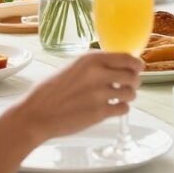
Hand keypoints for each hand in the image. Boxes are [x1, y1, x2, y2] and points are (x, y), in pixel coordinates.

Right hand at [17, 51, 143, 141]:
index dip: (136, 65)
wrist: (36, 114)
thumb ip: (96, 65)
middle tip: (127, 86)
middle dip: (133, 81)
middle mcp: (98, 73)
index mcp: (91, 59)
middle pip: (133, 75)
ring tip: (118, 98)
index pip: (127, 58)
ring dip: (128, 96)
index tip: (137, 69)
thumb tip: (121, 65)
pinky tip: (112, 109)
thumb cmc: (52, 91)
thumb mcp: (73, 67)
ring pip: (131, 93)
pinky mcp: (100, 112)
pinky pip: (124, 108)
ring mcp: (100, 94)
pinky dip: (120, 109)